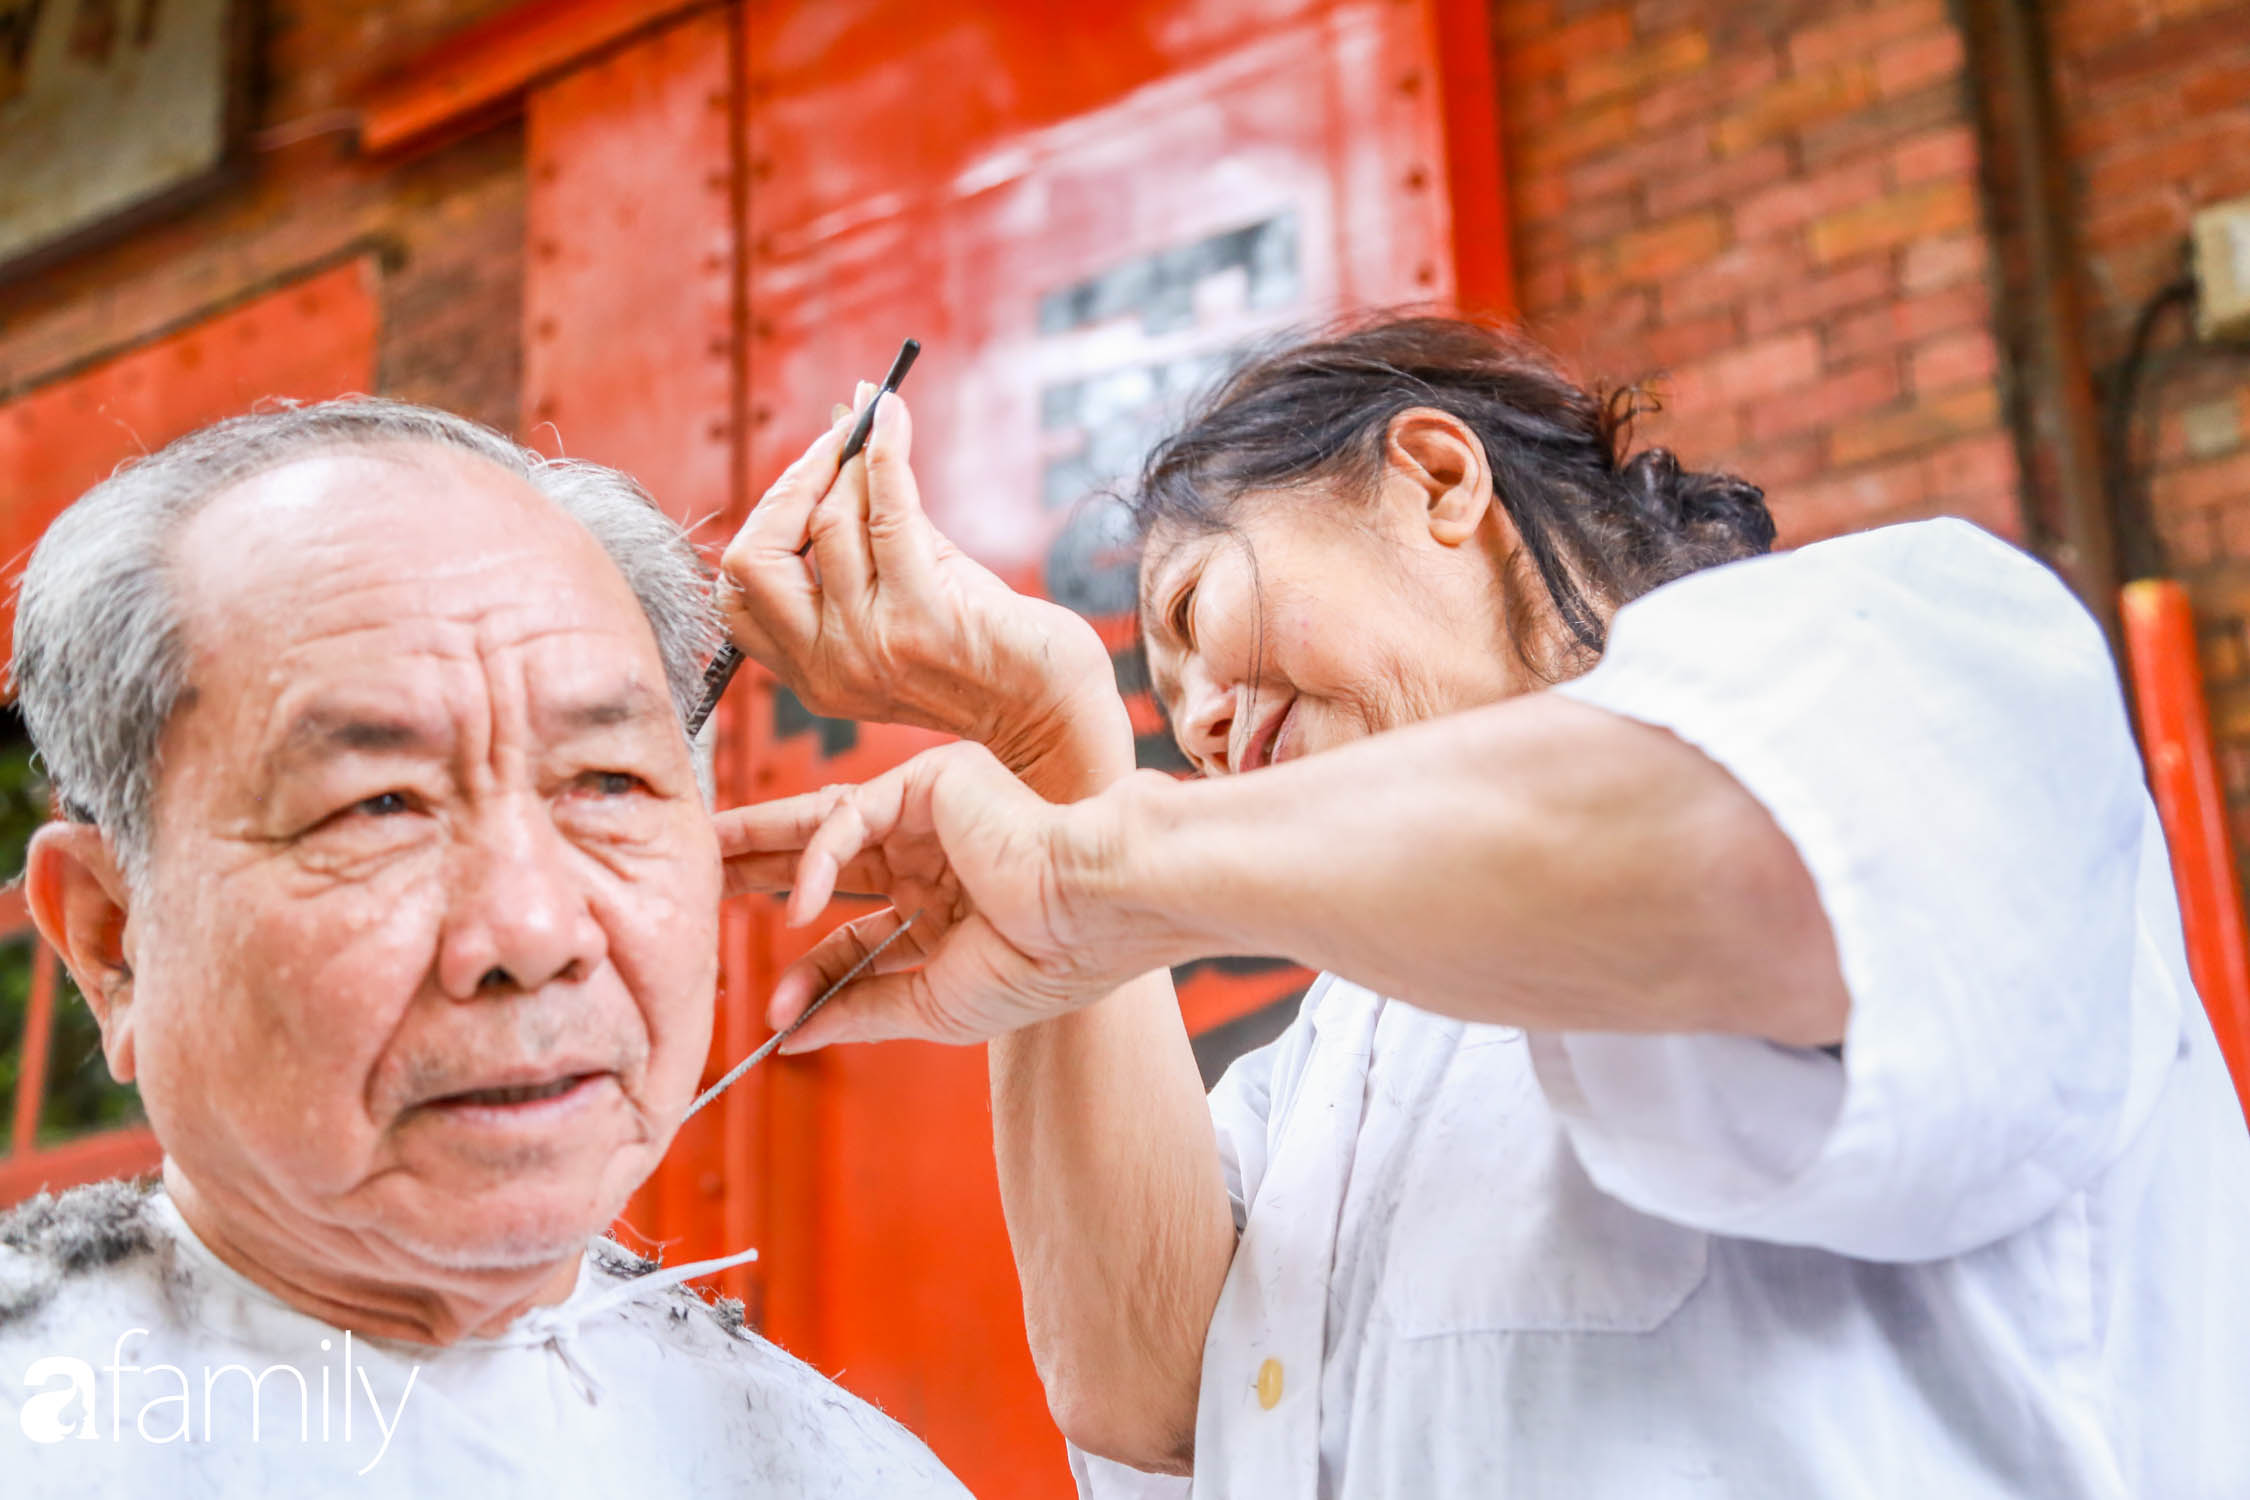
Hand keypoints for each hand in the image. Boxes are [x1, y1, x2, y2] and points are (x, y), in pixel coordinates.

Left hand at [716, 742, 1175, 1048]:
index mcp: (949, 909)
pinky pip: (855, 815)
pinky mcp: (933, 778)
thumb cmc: (1041, 962)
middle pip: (829, 862)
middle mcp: (938, 856)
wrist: (1092, 913)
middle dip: (762, 872)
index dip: (813, 968)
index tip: (776, 1011)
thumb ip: (861, 1010)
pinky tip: (799, 907)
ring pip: (826, 825)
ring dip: (763, 846)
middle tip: (698, 880)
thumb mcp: (935, 1002)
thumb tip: (793, 1037)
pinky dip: (820, 858)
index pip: (860, 932)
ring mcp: (935, 814)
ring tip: (705, 860)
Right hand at [719, 390, 1131, 791]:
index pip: (740, 590)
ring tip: (878, 424)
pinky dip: (884, 454)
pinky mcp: (923, 617)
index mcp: (810, 673)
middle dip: (793, 484)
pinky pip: (886, 515)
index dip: (765, 519)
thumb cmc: (981, 648)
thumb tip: (845, 433)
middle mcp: (828, 665)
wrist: (1046, 706)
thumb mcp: (899, 604)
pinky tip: (891, 417)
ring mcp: (870, 645)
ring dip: (852, 460)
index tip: (807, 471)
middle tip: (837, 440)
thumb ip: (861, 540)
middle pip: (757, 557)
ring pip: (828, 525)